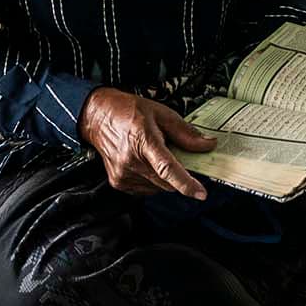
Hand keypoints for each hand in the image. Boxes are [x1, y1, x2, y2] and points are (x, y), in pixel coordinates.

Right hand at [80, 88, 214, 198]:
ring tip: (155, 155)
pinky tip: (146, 163)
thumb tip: (207, 145)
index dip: (186, 183)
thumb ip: (185, 132)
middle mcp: (130, 160)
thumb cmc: (128, 111)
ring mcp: (123, 174)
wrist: (98, 116)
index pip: (167, 169)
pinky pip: (146, 189)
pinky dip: (154, 180)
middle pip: (166, 181)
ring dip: (165, 177)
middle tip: (178, 158)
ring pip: (158, 188)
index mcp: (143, 141)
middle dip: (180, 175)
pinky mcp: (118, 182)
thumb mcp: (161, 114)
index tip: (200, 193)